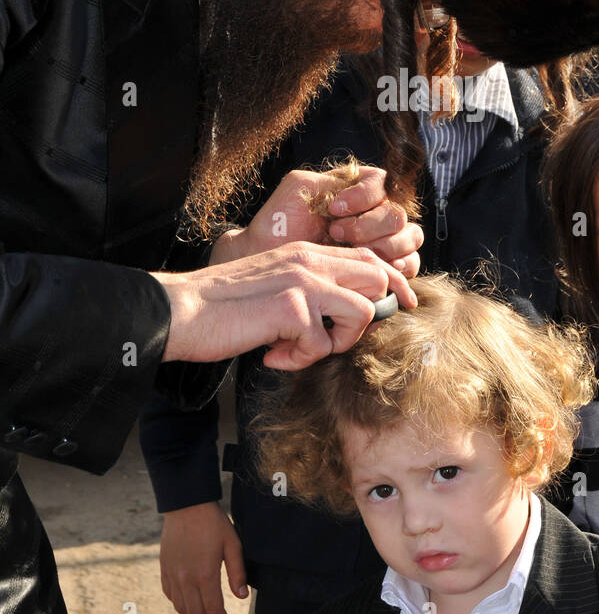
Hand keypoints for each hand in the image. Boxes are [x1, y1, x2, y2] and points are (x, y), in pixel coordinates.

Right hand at [152, 240, 417, 369]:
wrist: (181, 311)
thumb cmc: (222, 306)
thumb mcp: (274, 286)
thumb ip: (308, 292)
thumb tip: (343, 319)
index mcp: (305, 253)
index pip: (368, 258)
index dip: (392, 283)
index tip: (402, 306)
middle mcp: (309, 261)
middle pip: (378, 278)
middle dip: (372, 317)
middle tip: (337, 341)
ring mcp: (303, 282)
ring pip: (362, 311)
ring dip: (335, 343)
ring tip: (297, 350)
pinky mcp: (291, 308)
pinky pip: (322, 344)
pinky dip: (299, 360)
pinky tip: (271, 355)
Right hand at [160, 502, 246, 613]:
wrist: (186, 505)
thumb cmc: (213, 523)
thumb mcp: (233, 544)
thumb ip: (237, 572)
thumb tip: (242, 597)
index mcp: (205, 574)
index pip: (214, 611)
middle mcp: (186, 579)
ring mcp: (173, 575)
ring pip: (182, 608)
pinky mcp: (164, 568)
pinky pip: (170, 596)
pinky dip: (180, 608)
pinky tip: (188, 609)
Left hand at [210, 165, 422, 279]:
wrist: (269, 257)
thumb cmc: (280, 223)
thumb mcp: (300, 187)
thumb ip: (333, 178)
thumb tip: (359, 185)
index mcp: (359, 190)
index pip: (383, 183)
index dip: (364, 196)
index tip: (334, 208)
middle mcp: (376, 213)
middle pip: (397, 213)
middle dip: (367, 226)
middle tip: (336, 233)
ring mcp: (385, 240)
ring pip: (410, 236)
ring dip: (383, 246)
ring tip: (352, 252)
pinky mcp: (387, 267)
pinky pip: (412, 263)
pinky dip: (401, 265)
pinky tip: (378, 268)